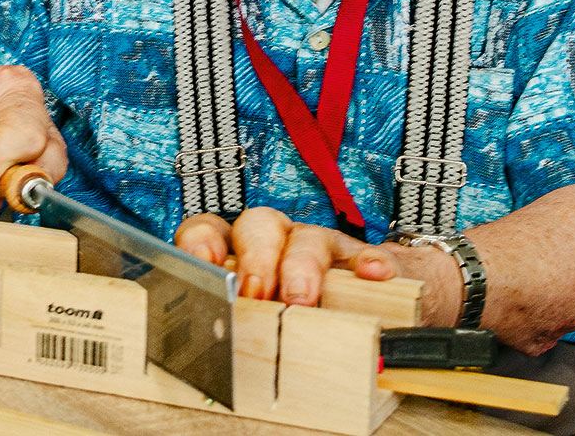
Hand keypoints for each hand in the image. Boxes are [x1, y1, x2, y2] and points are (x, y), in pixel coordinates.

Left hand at [175, 206, 399, 304]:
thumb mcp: (257, 322)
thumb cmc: (293, 317)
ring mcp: (322, 247)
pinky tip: (371, 275)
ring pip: (309, 237)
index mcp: (242, 254)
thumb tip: (209, 347)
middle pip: (260, 226)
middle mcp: (278, 242)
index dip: (203, 241)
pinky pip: (366, 254)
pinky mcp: (362, 261)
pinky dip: (368, 263)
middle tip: (256, 294)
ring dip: (302, 265)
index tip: (206, 263)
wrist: (367, 308)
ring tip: (301, 298)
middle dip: (255, 258)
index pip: (212, 231)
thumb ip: (235, 325)